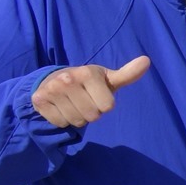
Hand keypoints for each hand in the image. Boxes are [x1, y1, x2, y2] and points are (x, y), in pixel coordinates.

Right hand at [32, 55, 150, 127]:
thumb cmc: (89, 82)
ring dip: (77, 117)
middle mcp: (68, 79)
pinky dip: (62, 119)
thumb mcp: (108, 78)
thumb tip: (146, 61)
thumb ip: (128, 74)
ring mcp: (51, 89)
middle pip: (92, 116)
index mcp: (88, 73)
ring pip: (76, 121)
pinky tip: (60, 106)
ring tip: (73, 103)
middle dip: (91, 112)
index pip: (107, 107)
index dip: (104, 104)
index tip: (97, 95)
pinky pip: (59, 123)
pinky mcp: (39, 100)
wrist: (54, 80)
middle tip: (84, 100)